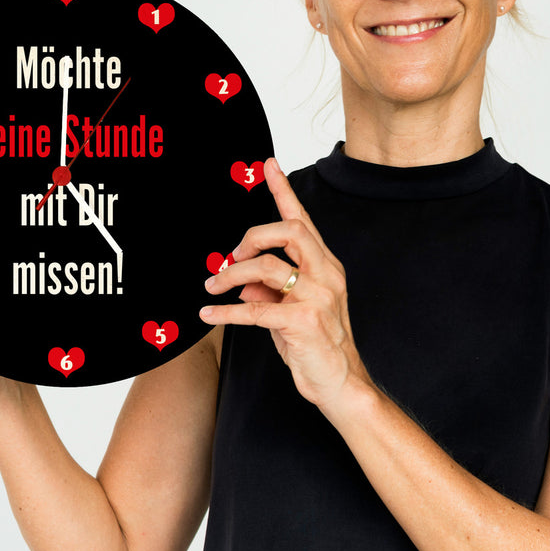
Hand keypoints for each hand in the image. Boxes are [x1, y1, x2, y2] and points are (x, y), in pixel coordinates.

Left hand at [199, 158, 369, 410]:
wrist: (340, 384)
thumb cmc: (315, 346)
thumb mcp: (288, 311)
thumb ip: (267, 289)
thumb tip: (239, 278)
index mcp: (325, 266)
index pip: (303, 220)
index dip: (284, 190)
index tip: (268, 165)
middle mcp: (326, 274)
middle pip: (287, 231)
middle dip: (251, 236)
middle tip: (230, 257)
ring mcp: (318, 297)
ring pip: (266, 267)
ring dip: (230, 275)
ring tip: (212, 287)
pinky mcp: (304, 322)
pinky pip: (255, 309)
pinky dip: (226, 310)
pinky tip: (209, 312)